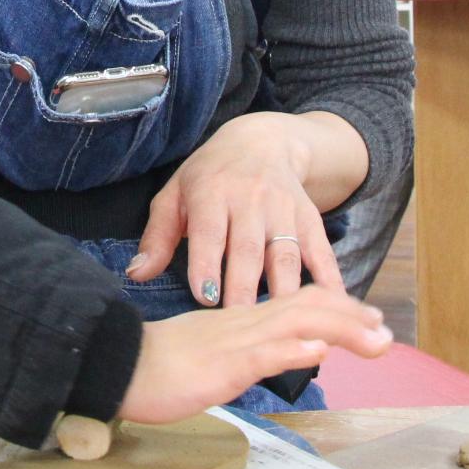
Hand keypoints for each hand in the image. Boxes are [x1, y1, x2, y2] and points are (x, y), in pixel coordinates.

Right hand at [117, 286, 390, 423]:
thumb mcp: (209, 348)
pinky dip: (291, 350)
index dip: (337, 308)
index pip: (297, 304)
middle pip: (307, 308)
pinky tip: (317, 352)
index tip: (368, 319)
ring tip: (376, 341)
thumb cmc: (159, 361)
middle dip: (352, 318)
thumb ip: (243, 345)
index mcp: (240, 317)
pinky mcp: (220, 364)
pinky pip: (260, 353)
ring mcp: (233, 340)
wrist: (117, 361)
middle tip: (386, 332)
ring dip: (341, 330)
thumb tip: (285, 347)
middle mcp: (243, 321)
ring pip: (295, 324)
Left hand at [127, 113, 340, 306]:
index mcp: (211, 192)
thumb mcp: (175, 195)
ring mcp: (284, 209)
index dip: (208, 264)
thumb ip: (158, 237)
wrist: (262, 141)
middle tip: (239, 324)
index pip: (209, 231)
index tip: (205, 298)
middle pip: (249, 248)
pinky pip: (321, 251)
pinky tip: (332, 307)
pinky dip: (329, 279)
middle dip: (245, 287)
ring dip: (285, 291)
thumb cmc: (208, 176)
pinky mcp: (310, 218)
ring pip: (286, 254)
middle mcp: (250, 199)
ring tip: (281, 327)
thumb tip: (136, 274)